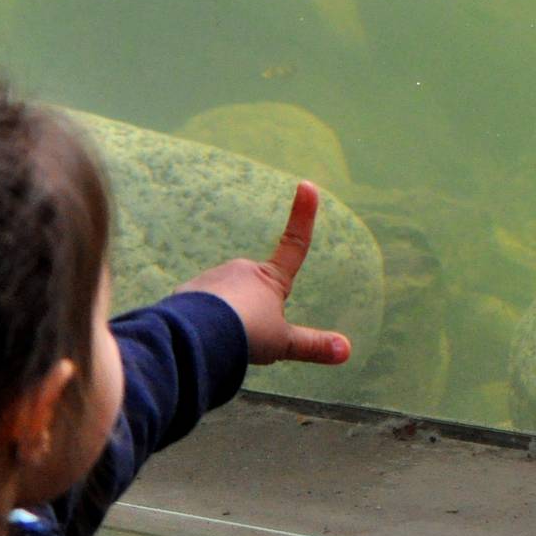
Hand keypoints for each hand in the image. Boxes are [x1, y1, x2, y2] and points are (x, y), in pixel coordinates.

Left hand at [177, 180, 351, 365]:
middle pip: (253, 288)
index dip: (303, 216)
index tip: (307, 185)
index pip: (295, 245)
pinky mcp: (187, 292)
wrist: (198, 334)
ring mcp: (213, 278)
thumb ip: (312, 345)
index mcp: (271, 279)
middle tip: (246, 339)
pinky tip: (200, 339)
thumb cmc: (247, 333)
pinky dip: (202, 322)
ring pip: (224, 299)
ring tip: (221, 341)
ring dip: (225, 318)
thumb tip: (347, 350)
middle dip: (250, 311)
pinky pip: (200, 308)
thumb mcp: (283, 343)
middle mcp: (242, 270)